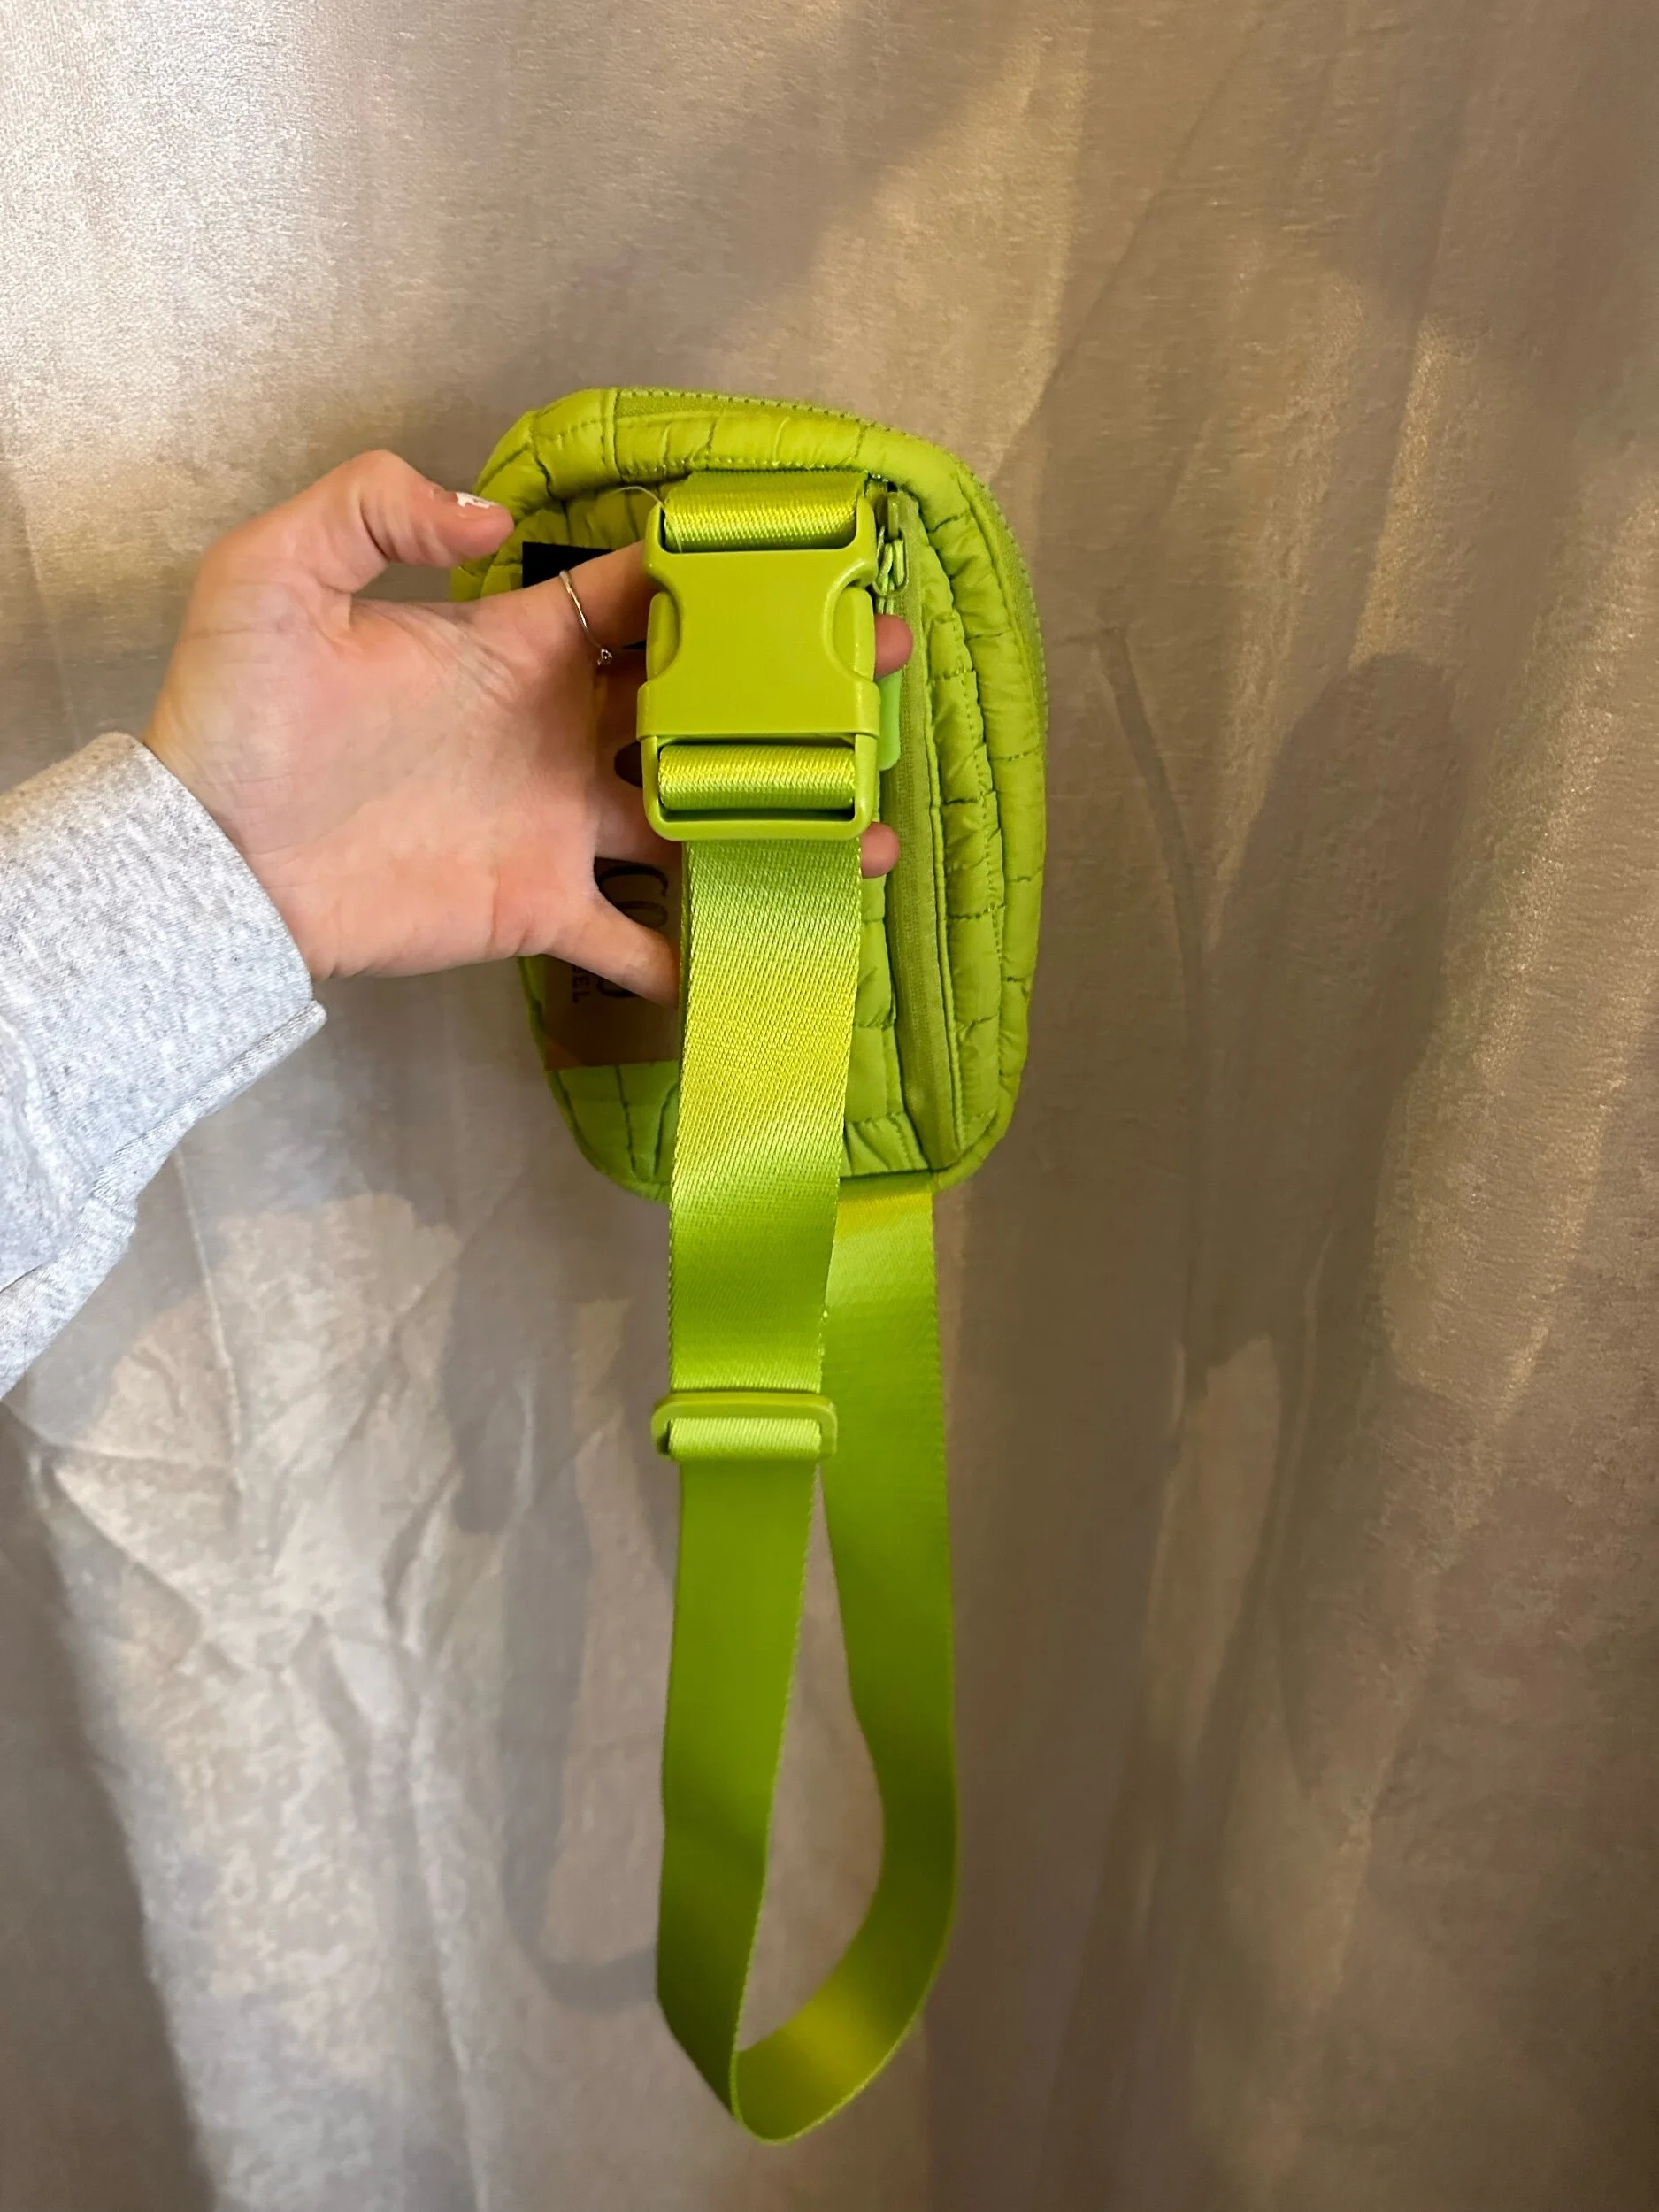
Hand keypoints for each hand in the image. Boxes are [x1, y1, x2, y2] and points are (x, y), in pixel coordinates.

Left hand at [142, 450, 909, 1002]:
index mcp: (515, 647)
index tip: (798, 561)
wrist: (214, 857)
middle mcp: (559, 732)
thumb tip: (492, 515)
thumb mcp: (276, 572)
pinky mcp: (542, 908)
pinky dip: (693, 959)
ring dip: (779, 826)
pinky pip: (635, 942)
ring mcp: (560, 825)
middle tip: (874, 670)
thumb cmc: (237, 710)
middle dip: (786, 688)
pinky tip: (769, 956)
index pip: (635, 598)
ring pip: (697, 821)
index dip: (714, 577)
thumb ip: (375, 509)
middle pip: (698, 703)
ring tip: (866, 832)